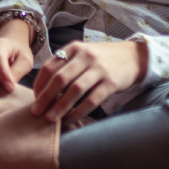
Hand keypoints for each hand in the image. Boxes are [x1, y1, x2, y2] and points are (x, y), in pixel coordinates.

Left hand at [31, 40, 147, 123]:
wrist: (133, 57)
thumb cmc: (102, 59)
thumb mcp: (82, 54)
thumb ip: (65, 66)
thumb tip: (43, 89)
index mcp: (74, 48)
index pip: (50, 66)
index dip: (39, 84)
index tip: (35, 98)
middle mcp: (85, 56)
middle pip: (60, 79)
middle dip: (46, 97)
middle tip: (36, 112)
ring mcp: (99, 69)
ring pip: (75, 90)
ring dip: (60, 106)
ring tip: (50, 119)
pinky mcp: (111, 82)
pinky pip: (91, 100)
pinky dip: (78, 112)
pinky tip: (70, 120)